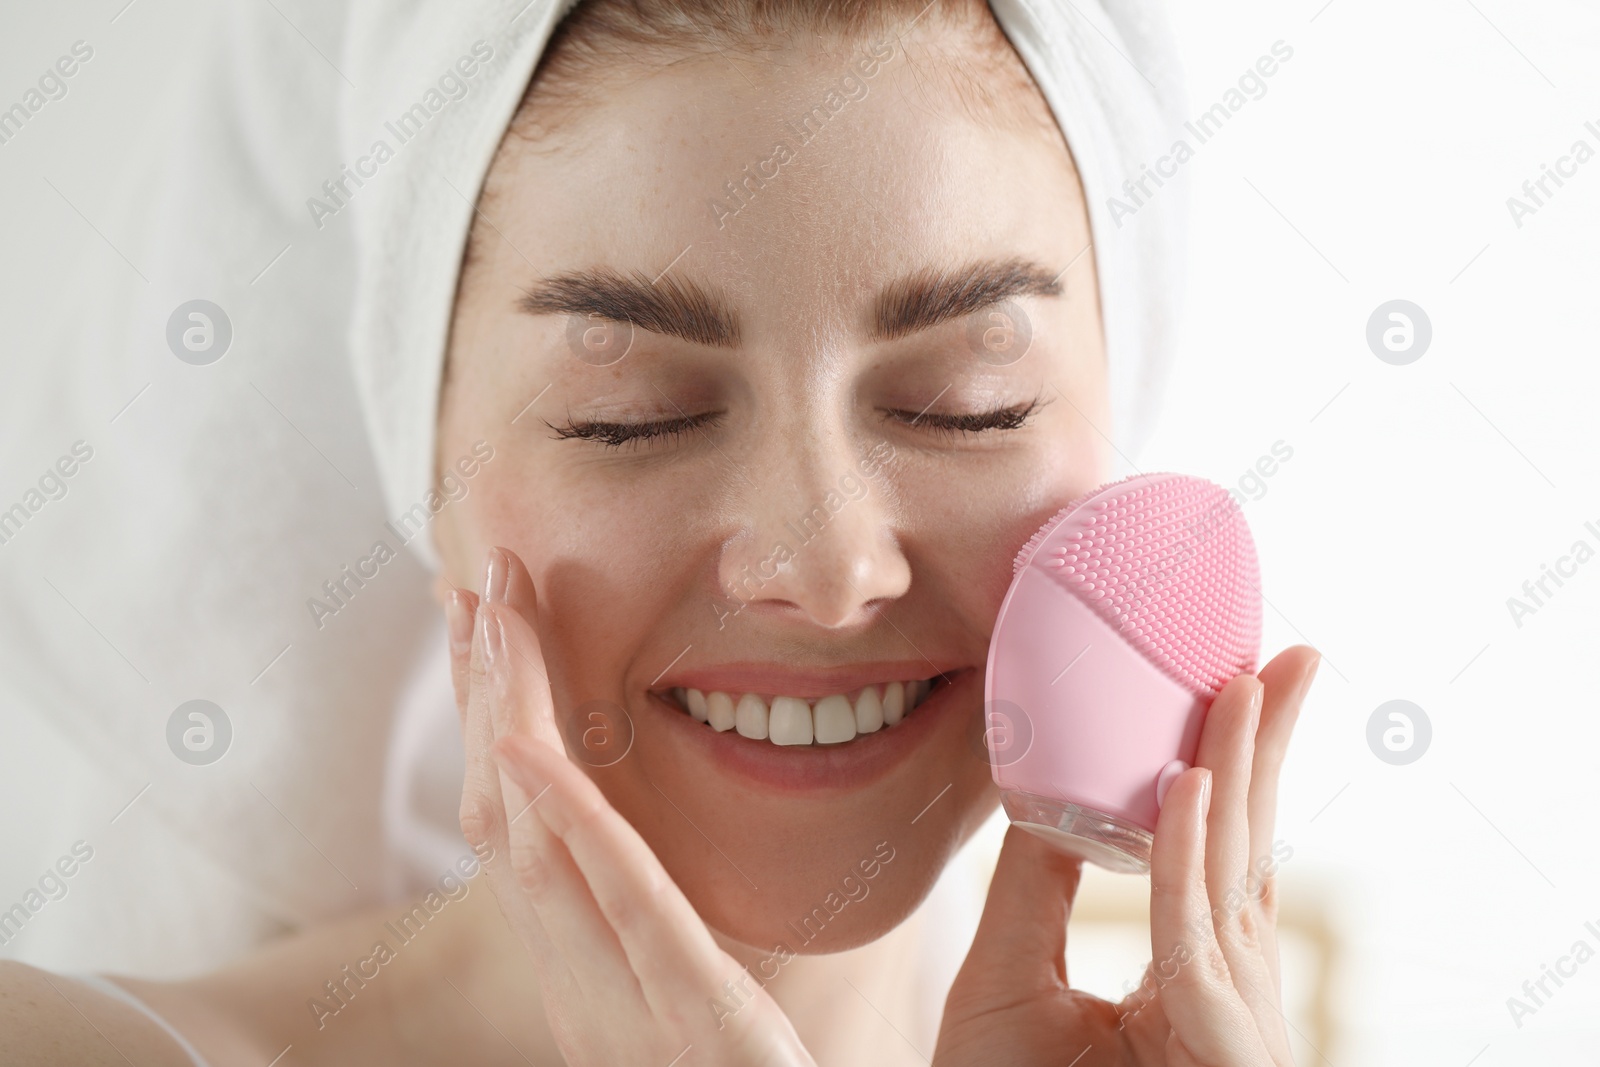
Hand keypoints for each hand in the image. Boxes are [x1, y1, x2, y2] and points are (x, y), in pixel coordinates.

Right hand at [442, 546, 816, 1066]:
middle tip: (473, 578)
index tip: (490, 630)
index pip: (528, 825)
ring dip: (511, 720)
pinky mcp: (691, 1018)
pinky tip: (533, 752)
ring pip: (542, 838)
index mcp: (590, 969)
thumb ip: (663, 939)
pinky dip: (571, 825)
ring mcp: (624, 1000)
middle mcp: (583, 978)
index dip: (498, 721)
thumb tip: (643, 866)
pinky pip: (621, 907)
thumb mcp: (697, 1010)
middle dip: (489, 692)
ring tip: (492, 616)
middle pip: (513, 812)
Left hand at [934, 646, 1320, 1066]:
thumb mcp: (1009, 974)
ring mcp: (1227, 1023)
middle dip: (1268, 747)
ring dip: (1237, 772)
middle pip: (1246, 848)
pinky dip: (1183, 859)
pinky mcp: (1211, 1048)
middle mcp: (1221, 988)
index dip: (1235, 767)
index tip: (1239, 682)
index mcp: (1189, 968)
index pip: (1217, 852)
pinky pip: (1189, 939)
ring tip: (1239, 681)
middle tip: (1290, 654)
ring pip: (1231, 877)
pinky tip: (1184, 782)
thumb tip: (1054, 788)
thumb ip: (1038, 884)